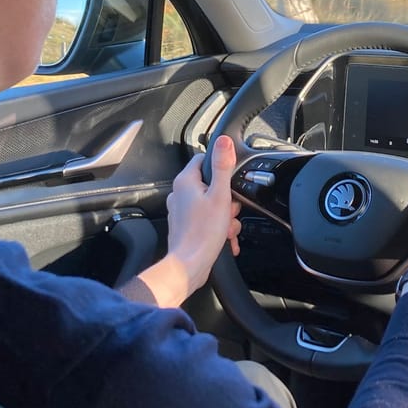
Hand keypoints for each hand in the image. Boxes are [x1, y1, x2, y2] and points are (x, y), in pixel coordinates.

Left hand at [137, 135, 241, 307]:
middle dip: (226, 200)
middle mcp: (179, 194)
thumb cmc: (203, 233)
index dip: (221, 170)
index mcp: (185, 182)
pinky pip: (206, 220)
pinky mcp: (185, 226)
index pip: (204, 160)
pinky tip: (225, 239)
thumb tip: (224, 141)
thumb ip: (223, 166)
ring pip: (211, 205)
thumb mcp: (220, 195)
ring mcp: (181, 211)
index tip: (229, 184)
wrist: (189, 266)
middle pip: (211, 185)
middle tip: (229, 212)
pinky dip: (217, 228)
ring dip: (224, 217)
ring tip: (226, 229)